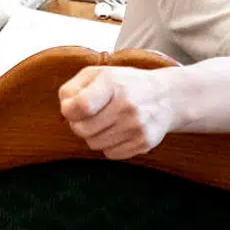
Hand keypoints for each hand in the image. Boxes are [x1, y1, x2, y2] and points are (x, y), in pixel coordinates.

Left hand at [59, 65, 176, 158]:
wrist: (166, 97)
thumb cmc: (122, 84)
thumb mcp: (95, 75)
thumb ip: (71, 90)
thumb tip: (64, 114)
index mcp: (112, 83)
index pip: (81, 106)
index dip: (69, 111)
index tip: (73, 108)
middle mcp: (127, 105)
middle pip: (82, 129)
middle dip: (78, 124)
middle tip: (88, 116)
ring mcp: (138, 126)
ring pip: (94, 144)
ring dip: (93, 135)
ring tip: (105, 122)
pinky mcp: (145, 143)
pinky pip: (110, 154)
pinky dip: (109, 145)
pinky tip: (118, 131)